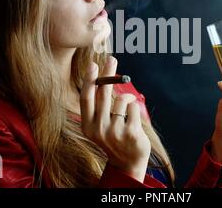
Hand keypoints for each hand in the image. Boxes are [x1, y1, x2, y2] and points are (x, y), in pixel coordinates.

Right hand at [80, 56, 150, 182]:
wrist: (127, 162)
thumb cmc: (114, 136)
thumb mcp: (101, 124)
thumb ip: (100, 106)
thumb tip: (104, 76)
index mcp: (87, 125)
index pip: (86, 98)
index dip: (89, 80)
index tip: (93, 65)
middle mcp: (98, 129)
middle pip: (103, 94)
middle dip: (108, 73)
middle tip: (112, 59)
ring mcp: (114, 131)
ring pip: (121, 99)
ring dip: (127, 98)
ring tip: (128, 110)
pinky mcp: (130, 133)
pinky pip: (134, 107)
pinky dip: (135, 108)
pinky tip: (134, 120)